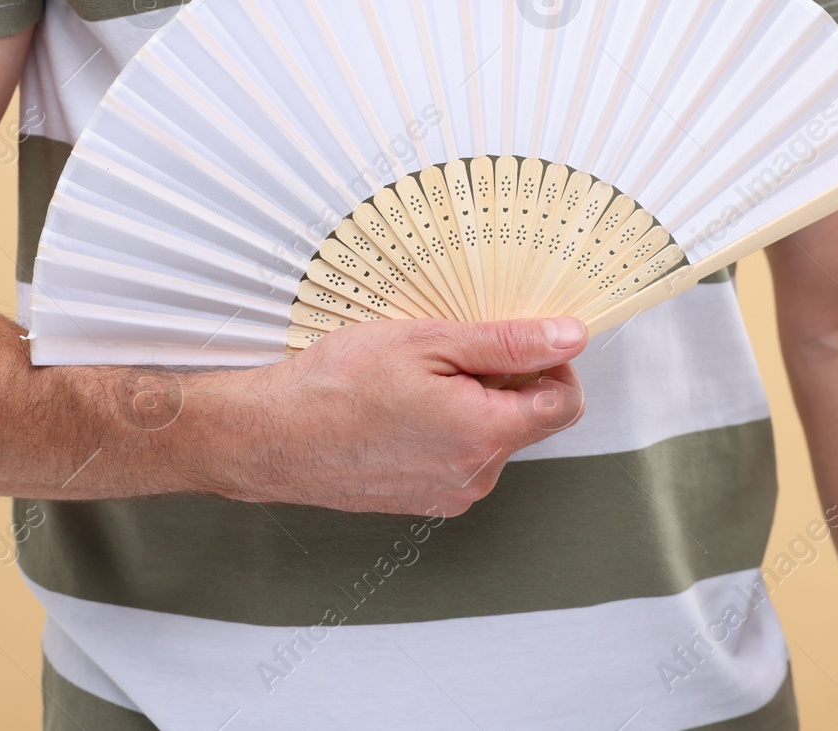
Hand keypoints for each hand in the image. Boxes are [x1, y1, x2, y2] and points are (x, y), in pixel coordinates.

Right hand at [191, 317, 588, 515]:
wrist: (269, 437)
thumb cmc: (334, 388)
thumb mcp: (427, 342)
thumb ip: (507, 343)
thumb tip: (568, 337)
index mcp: (485, 435)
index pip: (564, 401)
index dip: (551, 361)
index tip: (521, 339)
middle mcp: (475, 475)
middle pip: (527, 418)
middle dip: (502, 379)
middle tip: (447, 351)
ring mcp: (449, 493)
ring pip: (490, 436)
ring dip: (469, 403)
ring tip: (412, 380)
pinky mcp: (424, 500)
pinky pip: (457, 455)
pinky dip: (442, 427)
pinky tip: (399, 407)